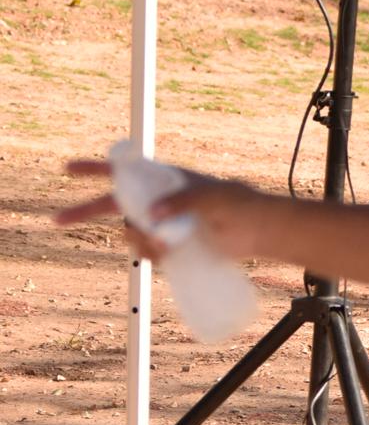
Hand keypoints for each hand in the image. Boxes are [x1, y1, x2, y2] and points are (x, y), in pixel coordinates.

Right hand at [56, 160, 269, 260]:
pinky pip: (147, 252)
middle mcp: (159, 201)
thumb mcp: (212, 197)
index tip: (68, 170)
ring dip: (137, 240)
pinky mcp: (172, 246)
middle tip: (56, 220)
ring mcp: (163, 224)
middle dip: (85, 212)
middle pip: (114, 205)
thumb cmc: (238, 204)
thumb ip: (183, 202)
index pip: (125, 171)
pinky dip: (149, 255)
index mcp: (165, 179)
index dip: (95, 170)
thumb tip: (152, 216)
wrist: (256, 230)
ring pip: (131, 233)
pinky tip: (166, 253)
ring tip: (166, 241)